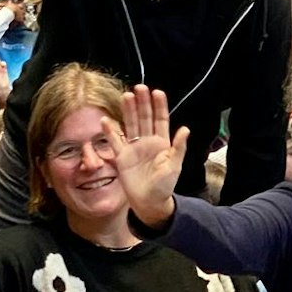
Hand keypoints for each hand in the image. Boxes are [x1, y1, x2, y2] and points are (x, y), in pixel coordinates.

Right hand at [104, 86, 187, 226]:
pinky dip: (110, 132)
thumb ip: (179, 148)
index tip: (157, 92)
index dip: (159, 106)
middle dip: (142, 103)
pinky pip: (115, 142)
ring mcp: (134, 148)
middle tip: (139, 88)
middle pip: (144, 118)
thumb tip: (185, 129)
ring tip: (126, 96)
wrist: (150, 203)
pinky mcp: (122, 158)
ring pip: (130, 125)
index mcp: (162, 143)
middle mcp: (147, 142)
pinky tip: (106, 121)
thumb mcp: (174, 166)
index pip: (161, 120)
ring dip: (128, 111)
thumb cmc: (165, 186)